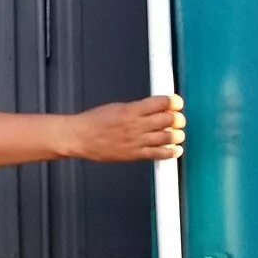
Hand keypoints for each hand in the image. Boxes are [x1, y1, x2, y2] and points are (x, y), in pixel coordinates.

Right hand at [67, 94, 184, 162]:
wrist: (80, 138)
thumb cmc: (95, 122)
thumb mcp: (117, 107)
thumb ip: (138, 108)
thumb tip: (156, 107)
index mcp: (131, 110)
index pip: (162, 102)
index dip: (174, 102)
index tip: (176, 103)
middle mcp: (136, 125)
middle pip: (169, 120)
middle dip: (177, 119)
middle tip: (178, 119)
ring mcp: (136, 141)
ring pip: (168, 137)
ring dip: (177, 135)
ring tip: (177, 134)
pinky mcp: (135, 155)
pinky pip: (159, 154)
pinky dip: (171, 152)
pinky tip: (175, 149)